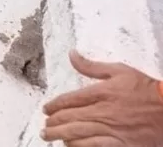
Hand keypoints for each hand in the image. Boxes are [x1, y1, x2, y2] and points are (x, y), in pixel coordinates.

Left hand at [42, 51, 162, 145]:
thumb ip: (92, 66)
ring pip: (78, 134)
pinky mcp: (121, 144)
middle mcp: (103, 112)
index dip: (54, 105)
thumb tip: (72, 55)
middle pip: (69, 118)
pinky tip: (71, 145)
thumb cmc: (146, 89)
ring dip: (61, 135)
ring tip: (51, 136)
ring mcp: (112, 130)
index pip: (69, 100)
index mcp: (102, 93)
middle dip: (52, 123)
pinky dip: (79, 146)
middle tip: (45, 126)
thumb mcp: (120, 71)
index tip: (46, 109)